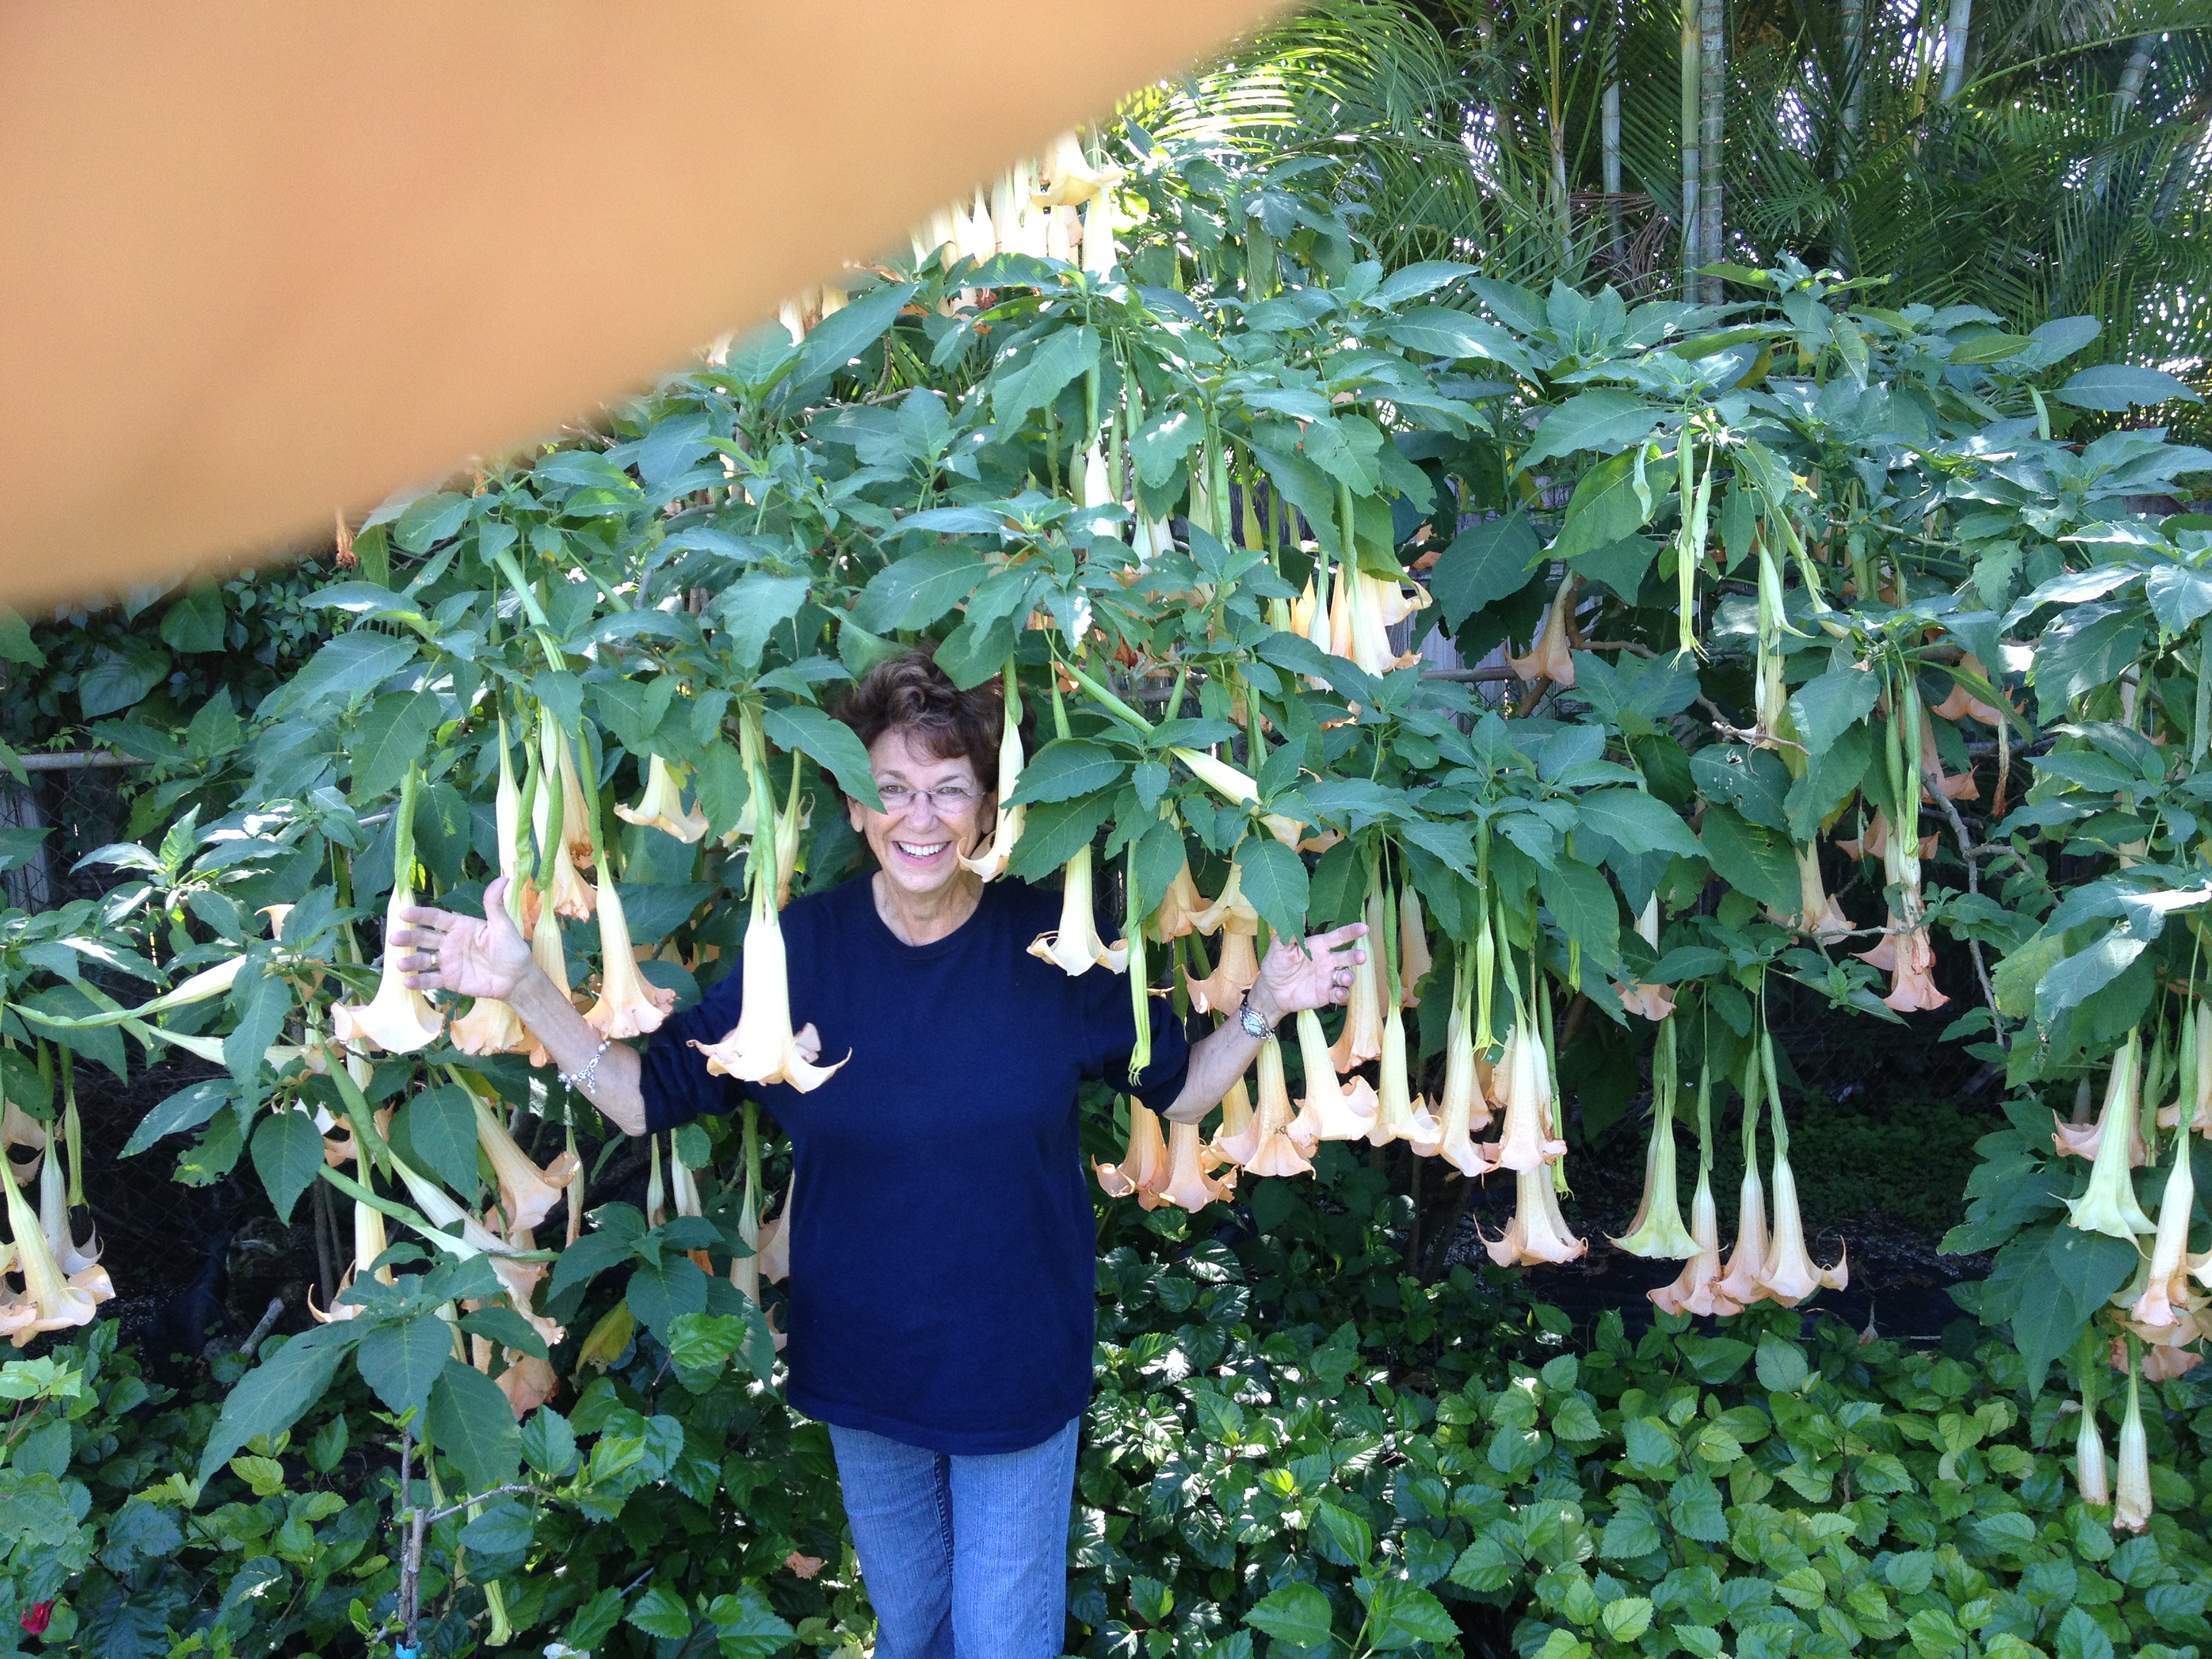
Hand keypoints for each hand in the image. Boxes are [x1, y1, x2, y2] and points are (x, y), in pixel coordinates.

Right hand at [391, 876, 535, 1000]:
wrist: (517, 979)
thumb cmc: (511, 949)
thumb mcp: (503, 926)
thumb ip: (495, 905)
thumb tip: (503, 878)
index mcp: (460, 926)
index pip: (436, 918)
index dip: (420, 915)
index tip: (404, 913)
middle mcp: (450, 942)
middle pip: (424, 938)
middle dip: (409, 937)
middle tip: (395, 938)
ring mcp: (448, 962)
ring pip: (424, 959)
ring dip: (411, 961)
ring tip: (400, 964)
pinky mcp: (450, 980)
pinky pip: (431, 980)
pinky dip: (419, 981)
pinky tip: (408, 982)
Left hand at [1247, 921, 1368, 1023]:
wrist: (1271, 991)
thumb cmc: (1276, 964)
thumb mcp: (1279, 948)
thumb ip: (1291, 934)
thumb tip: (1299, 913)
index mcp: (1318, 946)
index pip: (1337, 937)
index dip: (1351, 931)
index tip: (1364, 928)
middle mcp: (1327, 961)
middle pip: (1347, 956)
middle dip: (1356, 956)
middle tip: (1361, 956)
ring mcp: (1328, 978)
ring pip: (1346, 976)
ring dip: (1349, 976)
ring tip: (1344, 978)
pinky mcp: (1326, 994)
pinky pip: (1339, 994)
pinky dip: (1342, 994)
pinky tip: (1338, 993)